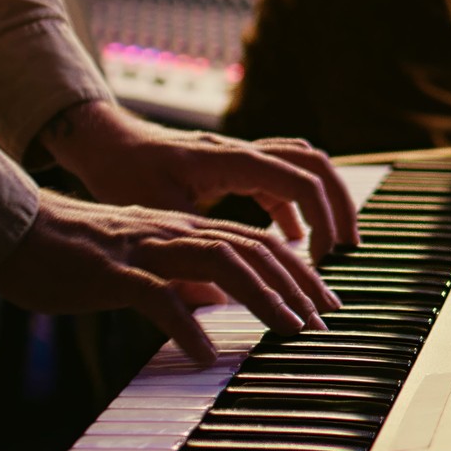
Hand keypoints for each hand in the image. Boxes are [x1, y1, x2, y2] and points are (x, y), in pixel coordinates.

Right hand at [0, 190, 337, 364]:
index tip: (326, 302)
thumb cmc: (73, 251)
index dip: (297, 270)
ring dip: (260, 297)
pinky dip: (185, 325)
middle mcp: (171, 232)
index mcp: (182, 229)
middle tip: (323, 320)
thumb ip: (181, 277)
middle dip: (295, 283)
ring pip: (218, 262)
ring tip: (288, 330)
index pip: (255, 242)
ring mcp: (143, 250)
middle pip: (250, 248)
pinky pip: (155, 297)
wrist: (12, 230)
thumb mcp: (141, 263)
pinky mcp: (109, 273)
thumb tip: (219, 302)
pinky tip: (205, 354)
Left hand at [38, 101, 359, 261]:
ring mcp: (242, 156)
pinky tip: (292, 241)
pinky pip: (281, 180)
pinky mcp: (235, 167)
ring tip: (332, 245)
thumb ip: (186, 256)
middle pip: (316, 164)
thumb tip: (213, 308)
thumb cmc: (123, 172)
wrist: (103, 142)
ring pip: (304, 166)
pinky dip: (297, 207)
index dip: (323, 218)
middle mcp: (244, 151)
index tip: (326, 259)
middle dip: (339, 205)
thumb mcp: (153, 215)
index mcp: (232, 159)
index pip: (300, 181)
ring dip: (324, 202)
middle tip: (348, 250)